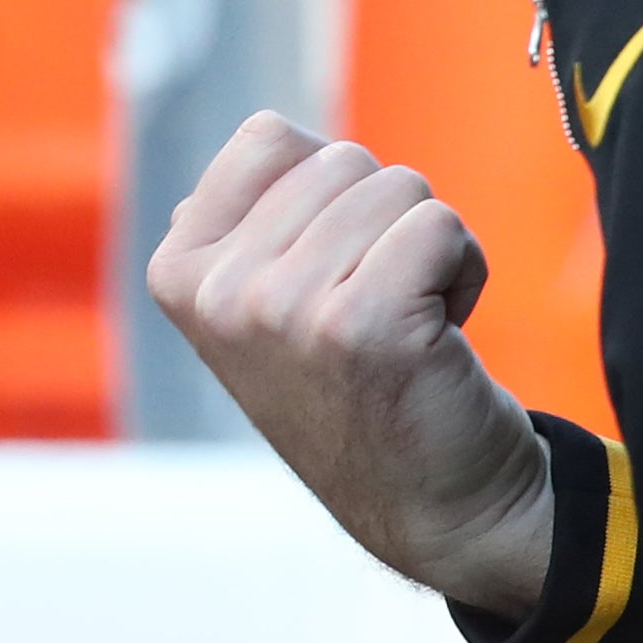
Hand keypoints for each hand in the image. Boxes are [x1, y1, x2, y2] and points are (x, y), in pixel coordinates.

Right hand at [145, 112, 554, 619]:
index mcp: (177, 272)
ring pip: (397, 187)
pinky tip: (439, 336)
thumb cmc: (358, 385)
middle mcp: (218, 293)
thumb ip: (249, 219)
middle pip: (341, 159)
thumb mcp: (260, 303)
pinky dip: (464, 270)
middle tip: (377, 310)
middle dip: (383, 222)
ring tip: (407, 325)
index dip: (327, 191)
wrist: (435, 506)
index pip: (269, 137)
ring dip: (427, 249)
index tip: (330, 271)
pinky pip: (439, 226)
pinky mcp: (362, 328)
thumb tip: (267, 135)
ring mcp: (283, 311)